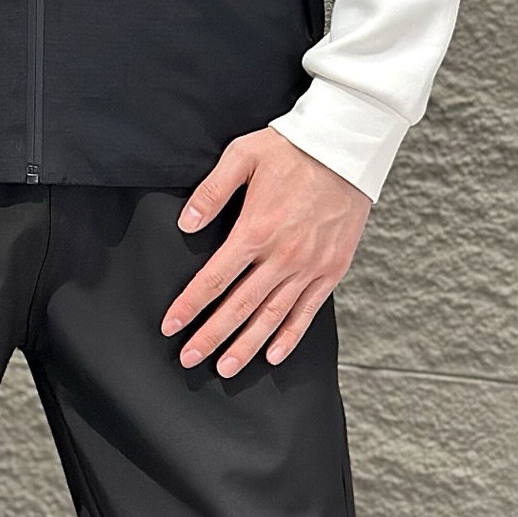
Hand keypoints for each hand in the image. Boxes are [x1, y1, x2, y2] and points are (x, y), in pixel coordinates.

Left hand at [162, 127, 370, 376]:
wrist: (347, 148)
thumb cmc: (291, 148)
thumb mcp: (242, 156)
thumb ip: (211, 191)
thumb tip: (185, 223)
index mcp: (255, 230)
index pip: (213, 279)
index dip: (189, 306)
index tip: (170, 326)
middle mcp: (282, 256)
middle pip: (239, 307)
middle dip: (211, 336)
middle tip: (189, 358)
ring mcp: (309, 266)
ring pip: (272, 317)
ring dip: (247, 346)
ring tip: (226, 368)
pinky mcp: (331, 269)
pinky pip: (307, 311)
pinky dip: (290, 336)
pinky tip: (272, 353)